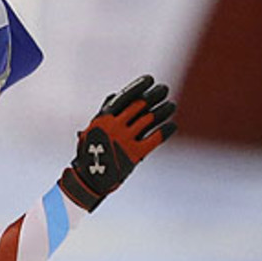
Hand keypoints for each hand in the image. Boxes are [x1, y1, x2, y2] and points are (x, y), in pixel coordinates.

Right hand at [58, 75, 177, 210]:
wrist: (89, 180)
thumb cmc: (90, 153)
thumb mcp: (92, 130)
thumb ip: (103, 113)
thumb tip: (115, 94)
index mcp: (103, 119)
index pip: (125, 96)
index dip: (139, 86)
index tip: (151, 80)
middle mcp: (114, 127)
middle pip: (141, 105)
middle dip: (155, 95)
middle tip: (164, 89)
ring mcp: (125, 140)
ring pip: (151, 119)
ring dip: (164, 110)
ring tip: (171, 106)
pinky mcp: (135, 154)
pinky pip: (155, 138)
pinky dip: (166, 130)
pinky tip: (172, 126)